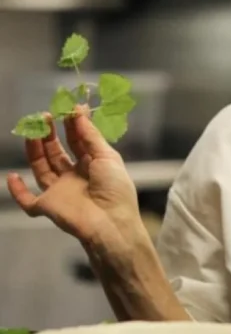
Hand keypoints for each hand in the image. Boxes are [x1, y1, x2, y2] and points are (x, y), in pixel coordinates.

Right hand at [6, 111, 140, 249]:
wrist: (110, 224)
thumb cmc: (115, 190)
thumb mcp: (107, 157)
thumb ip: (90, 135)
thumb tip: (78, 110)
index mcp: (92, 166)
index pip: (78, 142)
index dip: (71, 126)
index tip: (66, 109)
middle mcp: (74, 178)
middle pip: (57, 153)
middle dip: (50, 135)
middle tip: (45, 116)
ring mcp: (60, 193)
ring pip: (42, 169)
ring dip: (35, 150)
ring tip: (32, 130)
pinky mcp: (48, 207)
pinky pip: (28, 201)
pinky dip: (17, 191)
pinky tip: (11, 176)